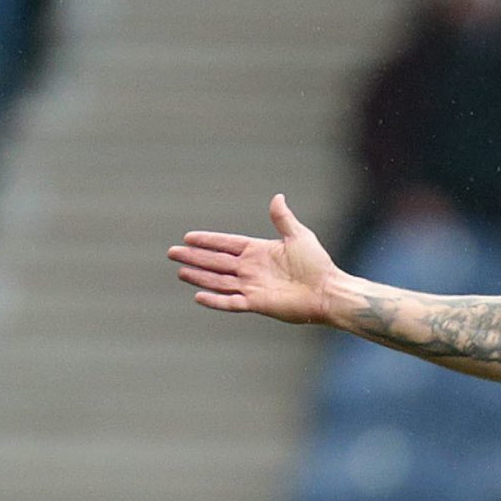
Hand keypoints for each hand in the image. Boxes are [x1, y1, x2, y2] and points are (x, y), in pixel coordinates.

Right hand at [168, 194, 340, 323]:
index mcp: (259, 251)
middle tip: (172, 252)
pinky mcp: (257, 304)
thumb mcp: (299, 236)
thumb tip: (277, 197)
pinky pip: (231, 302)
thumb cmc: (318, 264)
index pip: (226, 244)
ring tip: (180, 271)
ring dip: (200, 276)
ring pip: (219, 281)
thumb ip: (283, 219)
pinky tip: (198, 296)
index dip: (208, 240)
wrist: (329, 291)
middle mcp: (252, 269)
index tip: (187, 237)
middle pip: (216, 262)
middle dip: (194, 257)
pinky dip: (215, 300)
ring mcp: (253, 287)